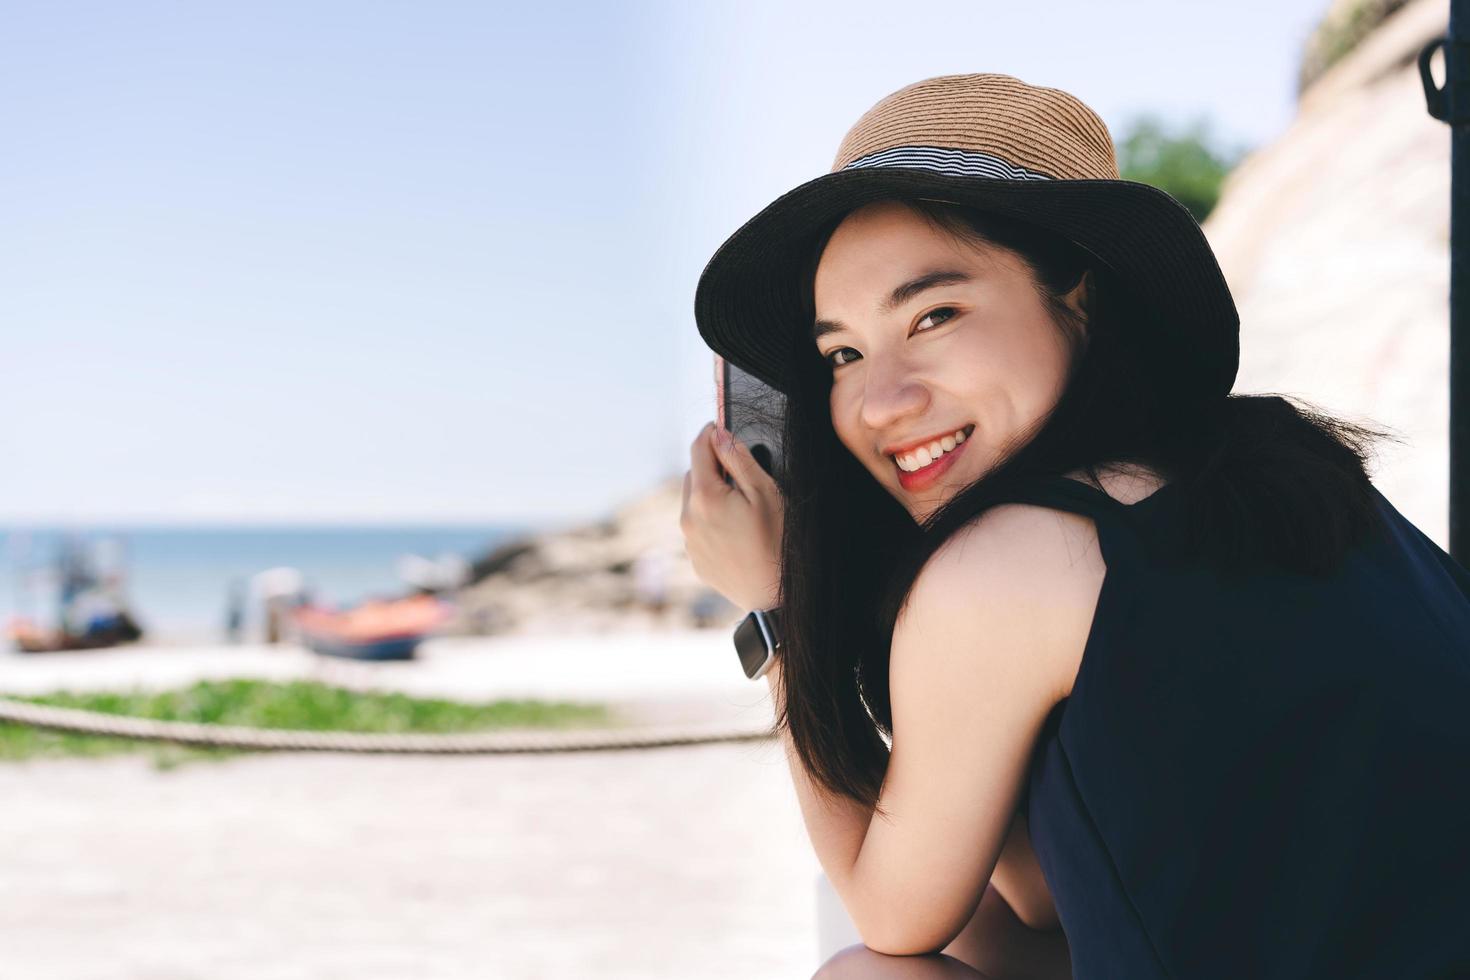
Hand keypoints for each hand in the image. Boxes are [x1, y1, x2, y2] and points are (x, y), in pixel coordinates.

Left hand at [680, 421, 783, 611]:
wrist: (774, 596)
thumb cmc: (777, 542)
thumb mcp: (765, 493)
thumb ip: (739, 460)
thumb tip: (719, 434)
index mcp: (705, 497)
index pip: (699, 449)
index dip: (710, 432)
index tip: (719, 425)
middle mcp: (688, 518)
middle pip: (693, 476)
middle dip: (711, 467)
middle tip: (739, 472)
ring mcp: (689, 541)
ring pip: (693, 503)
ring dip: (709, 495)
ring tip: (740, 506)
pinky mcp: (695, 560)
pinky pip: (697, 529)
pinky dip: (710, 521)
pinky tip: (736, 531)